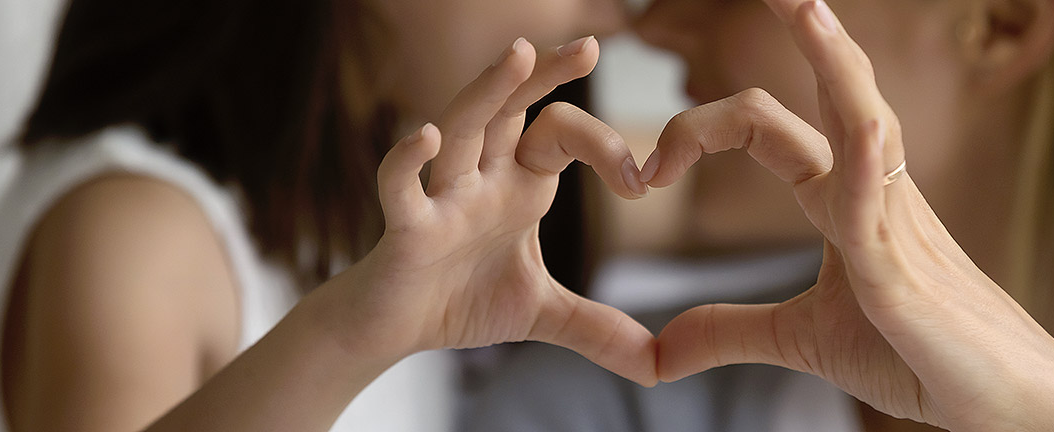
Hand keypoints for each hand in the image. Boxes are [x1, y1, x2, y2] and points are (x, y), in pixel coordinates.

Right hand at [321, 36, 656, 385]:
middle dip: (546, 76)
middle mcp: (482, 178)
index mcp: (519, 186)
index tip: (641, 182)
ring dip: (487, 92)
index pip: (562, 136)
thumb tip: (659, 364)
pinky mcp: (405, 228)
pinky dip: (408, 161)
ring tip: (519, 54)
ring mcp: (442, 197)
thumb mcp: (542, 314)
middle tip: (590, 45)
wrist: (394, 330)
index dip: (604, 147)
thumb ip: (598, 329)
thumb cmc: (460, 300)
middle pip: (512, 109)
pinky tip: (426, 136)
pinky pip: (401, 186)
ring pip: (462, 129)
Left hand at [643, 2, 1053, 429]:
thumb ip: (730, 330)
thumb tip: (660, 350)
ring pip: (862, 118)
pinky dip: (861, 150)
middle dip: (803, 32)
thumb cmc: (920, 358)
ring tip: (802, 1)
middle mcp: (872, 192)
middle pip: (827, 94)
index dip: (705, 127)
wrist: (1005, 405)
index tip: (652, 170)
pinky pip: (879, 193)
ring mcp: (895, 221)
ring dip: (833, 58)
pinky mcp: (905, 269)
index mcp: (844, 201)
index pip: (772, 129)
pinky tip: (852, 112)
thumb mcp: (802, 340)